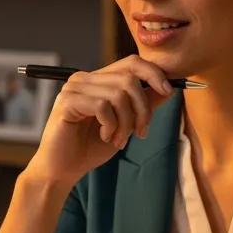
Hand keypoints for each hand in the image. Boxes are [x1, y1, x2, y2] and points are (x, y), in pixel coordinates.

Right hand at [26, 55, 174, 186]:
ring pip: (119, 94)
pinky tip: (105, 137)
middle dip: (143, 109)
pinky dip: (111, 125)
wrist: (64, 169)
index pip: (131, 63)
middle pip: (129, 79)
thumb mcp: (125, 124)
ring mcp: (74, 88)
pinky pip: (103, 106)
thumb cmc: (91, 147)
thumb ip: (142, 105)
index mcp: (98, 79)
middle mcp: (84, 78)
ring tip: (119, 140)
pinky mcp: (67, 101)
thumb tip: (168, 88)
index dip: (154, 73)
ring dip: (126, 123)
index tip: (169, 92)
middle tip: (140, 133)